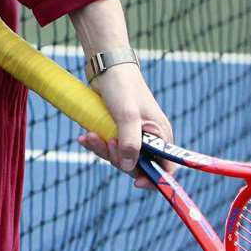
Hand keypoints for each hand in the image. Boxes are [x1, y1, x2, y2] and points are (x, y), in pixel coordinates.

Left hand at [78, 63, 172, 190]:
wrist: (106, 66)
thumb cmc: (122, 86)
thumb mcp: (127, 115)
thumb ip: (130, 143)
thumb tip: (129, 168)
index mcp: (161, 135)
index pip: (166, 167)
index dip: (155, 179)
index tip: (136, 183)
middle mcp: (150, 137)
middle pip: (137, 164)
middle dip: (117, 158)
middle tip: (105, 142)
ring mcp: (133, 134)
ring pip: (119, 156)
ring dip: (103, 149)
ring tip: (89, 135)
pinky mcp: (117, 130)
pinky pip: (108, 146)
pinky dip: (97, 143)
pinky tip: (85, 136)